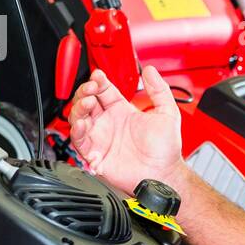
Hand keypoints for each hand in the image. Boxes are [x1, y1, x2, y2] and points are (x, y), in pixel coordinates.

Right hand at [67, 65, 184, 194]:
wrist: (163, 173)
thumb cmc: (165, 150)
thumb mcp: (167, 113)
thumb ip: (159, 90)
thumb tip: (150, 71)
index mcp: (122, 111)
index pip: (103, 91)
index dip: (98, 81)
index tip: (98, 76)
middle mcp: (109, 123)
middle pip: (86, 101)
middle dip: (84, 92)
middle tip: (91, 88)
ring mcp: (101, 137)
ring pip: (78, 118)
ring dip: (79, 108)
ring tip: (87, 103)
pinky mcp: (95, 153)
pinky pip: (79, 141)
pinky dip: (76, 131)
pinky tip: (81, 124)